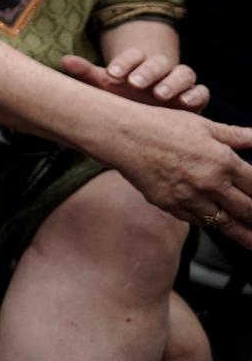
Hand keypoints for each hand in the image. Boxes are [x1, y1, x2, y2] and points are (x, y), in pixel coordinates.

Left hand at [62, 50, 209, 111]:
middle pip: (159, 62)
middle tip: (135, 83)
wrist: (148, 120)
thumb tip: (64, 60)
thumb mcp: (105, 87)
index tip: (112, 73)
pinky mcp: (196, 99)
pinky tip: (185, 103)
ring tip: (160, 94)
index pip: (134, 55)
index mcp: (138, 64)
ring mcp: (180, 84)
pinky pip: (202, 92)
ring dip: (173, 82)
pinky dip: (196, 95)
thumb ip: (87, 73)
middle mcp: (160, 71)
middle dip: (148, 71)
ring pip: (184, 74)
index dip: (124, 62)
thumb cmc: (123, 100)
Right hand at [104, 108, 251, 241]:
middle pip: (247, 210)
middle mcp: (211, 183)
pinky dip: (209, 223)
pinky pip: (197, 221)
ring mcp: (191, 198)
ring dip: (243, 235)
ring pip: (225, 223)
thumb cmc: (160, 124)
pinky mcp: (171, 206)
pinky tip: (215, 223)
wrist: (122, 135)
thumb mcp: (202, 124)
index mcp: (224, 161)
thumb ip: (235, 135)